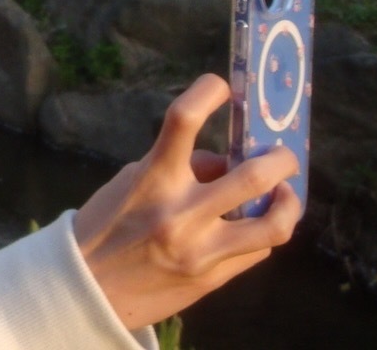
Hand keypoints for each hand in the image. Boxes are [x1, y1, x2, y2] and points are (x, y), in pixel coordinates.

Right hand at [73, 74, 300, 330]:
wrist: (87, 290)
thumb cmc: (105, 227)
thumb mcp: (131, 183)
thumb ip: (179, 167)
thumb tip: (225, 164)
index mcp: (153, 179)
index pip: (183, 120)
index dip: (207, 92)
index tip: (221, 85)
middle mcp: (182, 213)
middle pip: (254, 176)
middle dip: (280, 159)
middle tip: (282, 154)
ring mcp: (202, 250)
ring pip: (273, 225)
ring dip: (289, 203)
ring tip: (285, 193)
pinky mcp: (214, 279)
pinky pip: (257, 252)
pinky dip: (262, 233)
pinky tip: (254, 226)